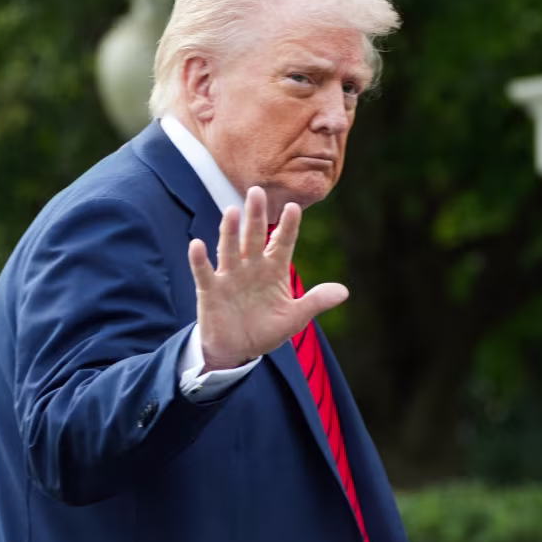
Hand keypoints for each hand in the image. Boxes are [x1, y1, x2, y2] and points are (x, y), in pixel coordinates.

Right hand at [189, 186, 348, 371]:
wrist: (238, 350)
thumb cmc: (266, 330)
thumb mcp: (295, 318)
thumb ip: (316, 302)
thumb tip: (344, 292)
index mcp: (274, 270)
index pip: (282, 242)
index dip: (288, 226)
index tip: (294, 207)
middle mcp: (252, 267)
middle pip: (254, 237)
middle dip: (255, 216)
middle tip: (256, 191)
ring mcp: (230, 276)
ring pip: (230, 249)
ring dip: (230, 231)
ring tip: (232, 211)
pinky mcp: (211, 290)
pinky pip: (205, 272)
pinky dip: (200, 260)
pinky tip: (197, 244)